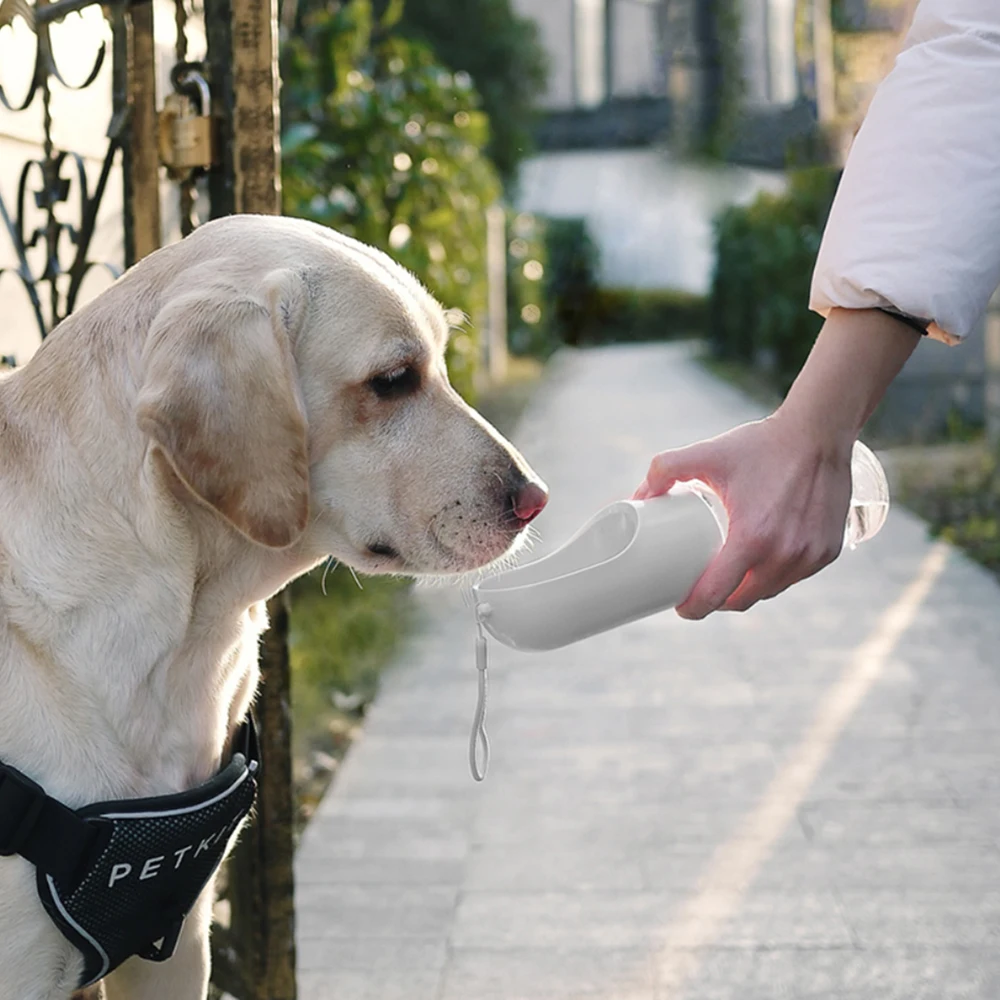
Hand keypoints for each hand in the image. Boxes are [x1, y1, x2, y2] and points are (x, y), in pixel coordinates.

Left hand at [633, 308, 921, 617]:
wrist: (820, 431)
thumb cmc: (762, 445)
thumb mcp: (707, 453)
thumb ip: (664, 470)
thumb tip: (637, 496)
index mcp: (752, 539)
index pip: (716, 595)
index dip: (693, 607)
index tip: (679, 605)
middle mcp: (785, 555)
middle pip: (741, 601)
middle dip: (717, 601)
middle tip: (699, 586)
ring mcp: (810, 557)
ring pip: (769, 592)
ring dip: (746, 592)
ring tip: (727, 577)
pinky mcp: (827, 552)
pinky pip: (794, 578)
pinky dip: (774, 577)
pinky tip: (760, 567)